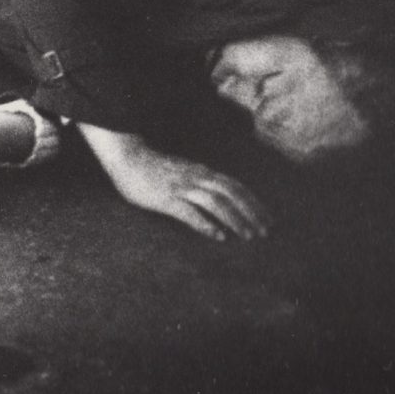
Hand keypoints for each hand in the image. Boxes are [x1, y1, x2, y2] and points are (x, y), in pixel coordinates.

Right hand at [80, 126, 267, 241]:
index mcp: (201, 171)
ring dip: (235, 219)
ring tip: (248, 235)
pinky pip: (189, 212)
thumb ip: (198, 182)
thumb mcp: (182, 172)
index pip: (235, 186)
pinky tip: (218, 236)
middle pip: (231, 193)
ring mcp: (181, 187)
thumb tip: (217, 200)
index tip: (268, 218)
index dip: (253, 202)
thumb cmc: (151, 167)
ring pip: (216, 202)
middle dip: (251, 212)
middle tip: (266, 230)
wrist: (125, 157)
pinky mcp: (166, 198)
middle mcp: (196, 177)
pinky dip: (206, 224)